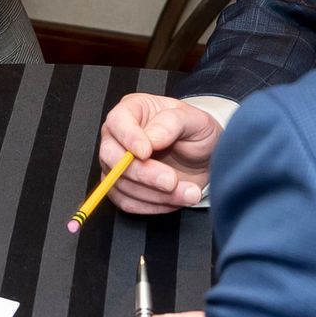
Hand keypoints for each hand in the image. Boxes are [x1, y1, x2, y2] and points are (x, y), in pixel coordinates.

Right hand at [98, 94, 219, 213]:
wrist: (204, 158)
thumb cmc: (196, 133)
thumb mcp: (195, 120)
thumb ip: (172, 123)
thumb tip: (151, 138)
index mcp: (132, 110)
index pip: (117, 121)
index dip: (129, 138)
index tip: (147, 152)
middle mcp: (118, 136)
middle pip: (111, 156)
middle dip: (143, 173)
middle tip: (171, 180)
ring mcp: (116, 163)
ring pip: (119, 184)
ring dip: (156, 194)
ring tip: (188, 192)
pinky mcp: (122, 187)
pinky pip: (127, 202)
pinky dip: (152, 206)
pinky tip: (174, 199)